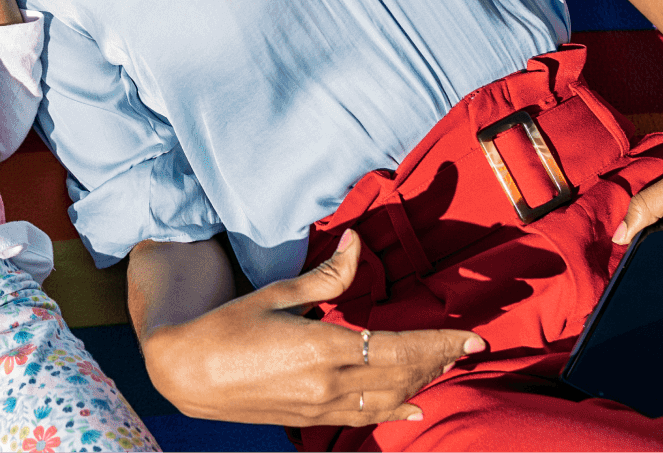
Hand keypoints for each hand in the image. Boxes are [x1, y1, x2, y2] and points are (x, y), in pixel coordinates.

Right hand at [143, 232, 482, 426]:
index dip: (443, 343)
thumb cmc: (225, 325)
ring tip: (446, 366)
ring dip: (422, 382)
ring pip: (390, 399)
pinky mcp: (309, 419)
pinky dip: (395, 411)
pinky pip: (365, 417)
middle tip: (468, 346)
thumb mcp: (276, 294)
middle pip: (403, 375)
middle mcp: (330, 383)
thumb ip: (326, 276)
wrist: (186, 373)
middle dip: (440, 360)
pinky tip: (413, 407)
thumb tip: (357, 241)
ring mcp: (321, 407)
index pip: (402, 348)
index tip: (476, 336)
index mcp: (325, 347)